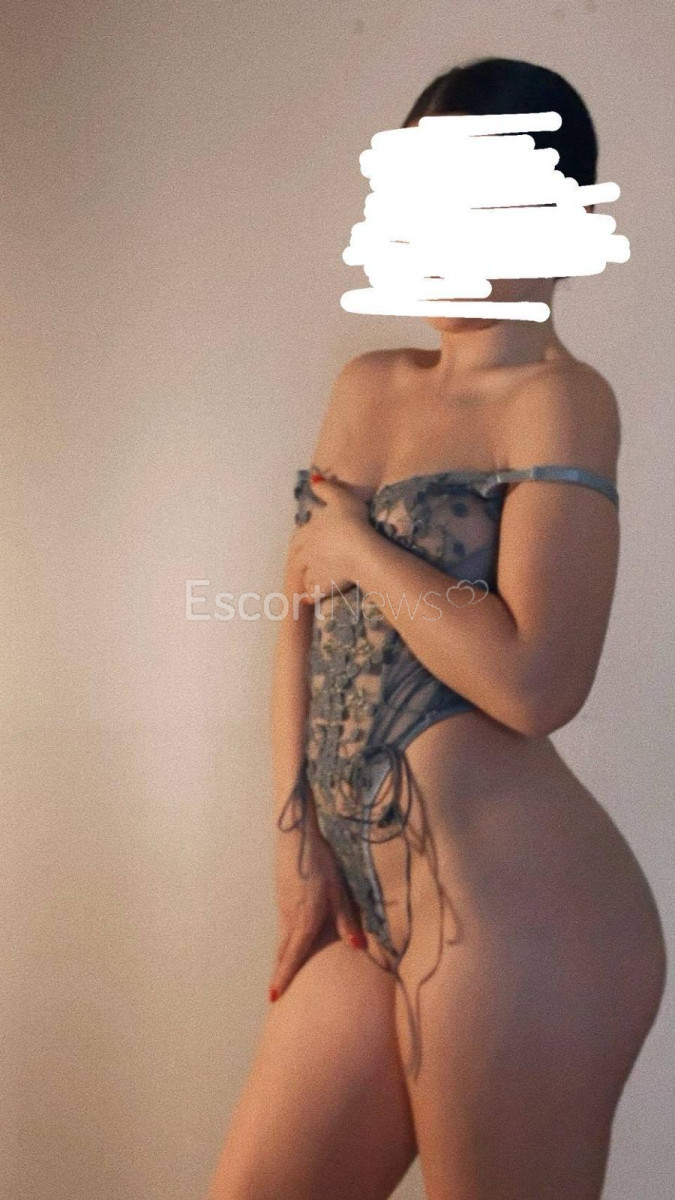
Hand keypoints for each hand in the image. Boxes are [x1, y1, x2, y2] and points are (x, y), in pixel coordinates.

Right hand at [269, 813, 367, 1000]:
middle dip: (279, 973)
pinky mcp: (282, 898)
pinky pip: (282, 928)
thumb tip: (358, 946)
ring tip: (280, 974)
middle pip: (283, 952)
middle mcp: (290, 918)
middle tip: (274, 995)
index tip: (273, 997)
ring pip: (281, 940)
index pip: (293, 955)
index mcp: (306, 918)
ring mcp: (283, 908)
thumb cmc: (322, 862)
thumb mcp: (339, 889)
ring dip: (280, 959)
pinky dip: (283, 943)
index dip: (284, 977)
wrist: (297, 838)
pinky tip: (288, 944)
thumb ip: (346, 919)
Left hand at [289, 470, 373, 602]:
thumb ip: (325, 488)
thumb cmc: (352, 522)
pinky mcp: (322, 586)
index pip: (298, 538)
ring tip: (312, 580)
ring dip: (307, 577)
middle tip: (307, 563)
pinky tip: (310, 597)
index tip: (305, 543)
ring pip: (304, 576)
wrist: (362, 550)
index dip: (302, 540)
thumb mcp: (340, 498)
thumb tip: (313, 478)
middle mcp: (306, 553)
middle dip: (301, 560)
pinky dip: (311, 594)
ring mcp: (314, 571)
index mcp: (308, 532)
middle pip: (298, 559)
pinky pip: (313, 592)